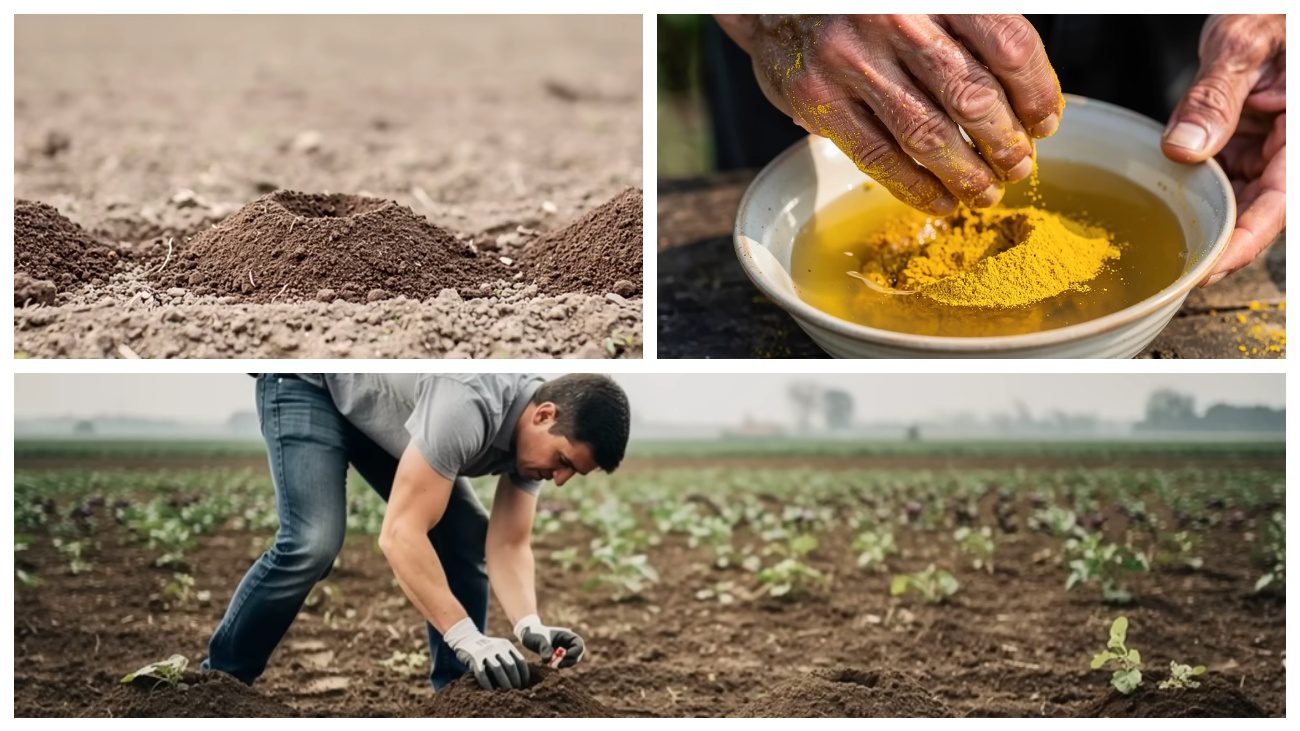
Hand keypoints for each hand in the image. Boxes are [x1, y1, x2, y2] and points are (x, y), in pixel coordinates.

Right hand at [443, 617, 529, 689]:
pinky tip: (491, 691)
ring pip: (498, 669)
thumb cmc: (486, 648)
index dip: (524, 674)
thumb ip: (508, 657)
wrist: (466, 638)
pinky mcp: (474, 658)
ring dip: (504, 683)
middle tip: (517, 691)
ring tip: (507, 693)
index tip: (525, 685)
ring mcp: (485, 652)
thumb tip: (521, 677)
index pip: (520, 661)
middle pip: (510, 666)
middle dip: (515, 680)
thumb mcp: (499, 647)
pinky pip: (482, 673)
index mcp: (506, 644)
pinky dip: (487, 684)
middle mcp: (497, 647)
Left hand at [514, 614, 584, 667]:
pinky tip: (549, 663)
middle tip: (556, 665)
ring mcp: (565, 650)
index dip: (574, 652)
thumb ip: (544, 649)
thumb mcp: (539, 640)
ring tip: (550, 664)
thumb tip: (549, 660)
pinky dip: (558, 665)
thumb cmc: (534, 633)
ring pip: (571, 660)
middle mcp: (568, 643)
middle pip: (577, 654)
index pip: (579, 644)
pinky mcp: (559, 656)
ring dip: (563, 664)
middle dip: (569, 661)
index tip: (562, 657)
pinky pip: (564, 663)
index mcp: (567, 635)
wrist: (528, 635)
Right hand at [718, 14, 1062, 213]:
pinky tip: (940, 201)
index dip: (1037, 92)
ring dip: (967, 174)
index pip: (1008, 45)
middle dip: (1006, 142)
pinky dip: (916, 187)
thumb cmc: (863, 5)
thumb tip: (1026, 101)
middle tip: (1019, 166)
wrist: (774, 1)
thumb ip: (968, 30)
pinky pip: (879, 156)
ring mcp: (852, 62)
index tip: (1045, 123)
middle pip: (972, 96)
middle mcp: (895, 19)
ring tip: (986, 192)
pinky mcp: (818, 100)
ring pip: (928, 134)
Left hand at [1162, 15, 1284, 286]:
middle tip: (1169, 267)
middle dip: (1216, 239)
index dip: (1241, 245)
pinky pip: (1224, 171)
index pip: (1277, 206)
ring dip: (1204, 213)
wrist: (1270, 3)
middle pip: (1257, 210)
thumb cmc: (1272, 11)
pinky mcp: (1248, 137)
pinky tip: (1168, 197)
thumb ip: (1216, 97)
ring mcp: (1269, 144)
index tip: (1205, 270)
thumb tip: (1184, 149)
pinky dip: (1197, 184)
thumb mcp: (1242, 44)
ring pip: (1238, 195)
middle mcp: (1290, 147)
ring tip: (1163, 239)